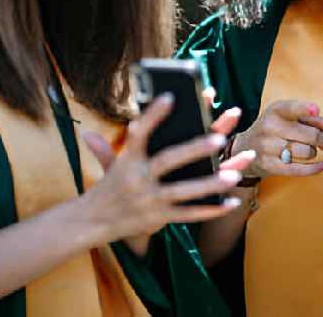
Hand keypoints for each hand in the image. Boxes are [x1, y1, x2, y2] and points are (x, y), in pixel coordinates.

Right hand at [80, 94, 253, 248]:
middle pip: (167, 161)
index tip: (170, 97)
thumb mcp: (108, 166)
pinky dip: (212, 209)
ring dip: (210, 184)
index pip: (138, 134)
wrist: (92, 224)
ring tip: (235, 175)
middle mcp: (138, 179)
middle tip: (220, 138)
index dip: (153, 115)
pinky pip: (189, 215)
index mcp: (128, 160)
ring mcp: (150, 200)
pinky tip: (233, 202)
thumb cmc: (110, 188)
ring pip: (183, 192)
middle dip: (194, 149)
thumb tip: (87, 134)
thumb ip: (105, 149)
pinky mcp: (159, 219)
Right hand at [231, 99, 322, 177]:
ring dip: (314, 153)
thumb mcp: (286, 117)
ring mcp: (267, 147)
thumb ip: (309, 118)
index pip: (292, 108)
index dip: (305, 109)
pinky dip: (314, 168)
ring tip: (310, 151)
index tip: (316, 110)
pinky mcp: (269, 165)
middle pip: (309, 135)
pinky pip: (298, 169)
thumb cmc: (272, 130)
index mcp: (275, 111)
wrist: (243, 149)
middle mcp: (269, 127)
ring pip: (306, 152)